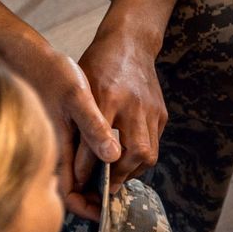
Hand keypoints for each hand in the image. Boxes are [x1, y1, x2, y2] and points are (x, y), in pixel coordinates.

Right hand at [0, 36, 120, 219]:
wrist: (24, 52)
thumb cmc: (49, 72)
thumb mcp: (76, 96)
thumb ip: (93, 126)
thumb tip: (112, 156)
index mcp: (55, 148)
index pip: (68, 193)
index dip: (87, 207)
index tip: (106, 211)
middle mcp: (50, 151)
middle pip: (70, 188)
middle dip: (92, 196)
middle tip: (118, 193)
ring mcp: (51, 143)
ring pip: (71, 175)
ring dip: (92, 180)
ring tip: (116, 176)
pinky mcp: (54, 132)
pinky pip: (70, 158)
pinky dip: (87, 163)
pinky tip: (105, 152)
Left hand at [78, 33, 167, 184]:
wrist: (130, 42)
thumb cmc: (97, 65)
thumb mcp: (80, 88)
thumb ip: (80, 121)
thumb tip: (71, 156)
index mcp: (106, 97)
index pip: (97, 144)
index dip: (87, 168)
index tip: (78, 183)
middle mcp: (132, 105)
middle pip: (134, 153)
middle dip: (117, 176)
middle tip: (103, 188)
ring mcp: (150, 109)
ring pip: (148, 154)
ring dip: (131, 171)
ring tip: (115, 178)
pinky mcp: (160, 113)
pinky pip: (154, 144)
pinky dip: (140, 158)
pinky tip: (126, 161)